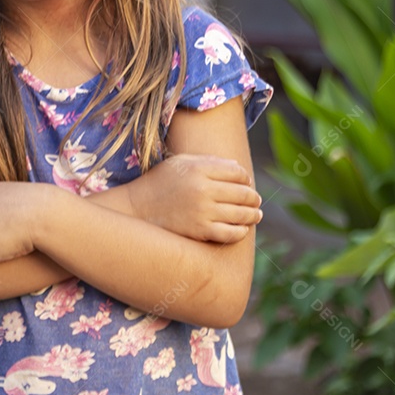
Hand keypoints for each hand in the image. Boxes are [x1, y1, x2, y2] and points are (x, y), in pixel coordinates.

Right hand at [128, 153, 261, 243]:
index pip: (237, 172)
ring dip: (253, 214)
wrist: (138, 208)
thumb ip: (208, 161)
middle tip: (257, 200)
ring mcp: (202, 211)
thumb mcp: (180, 162)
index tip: (246, 182)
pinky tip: (242, 229)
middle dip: (253, 197)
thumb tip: (237, 167)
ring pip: (241, 214)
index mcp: (199, 168)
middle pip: (243, 193)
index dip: (245, 177)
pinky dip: (241, 232)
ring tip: (256, 215)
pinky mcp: (200, 231)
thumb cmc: (160, 182)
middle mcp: (203, 189)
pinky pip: (230, 233)